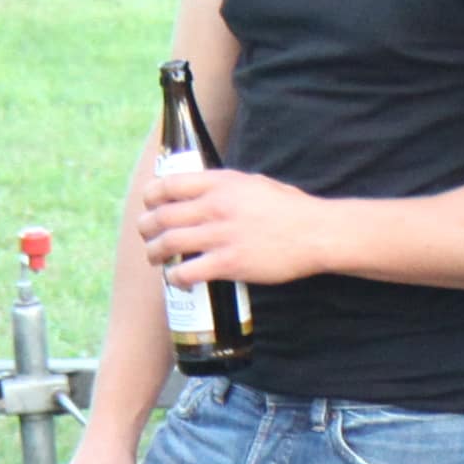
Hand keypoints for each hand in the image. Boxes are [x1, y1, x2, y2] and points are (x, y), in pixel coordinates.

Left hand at [133, 164, 327, 290]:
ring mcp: (221, 235)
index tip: (149, 205)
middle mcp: (216, 206)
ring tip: (154, 259)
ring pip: (168, 243)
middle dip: (147, 228)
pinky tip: (177, 280)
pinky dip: (175, 278)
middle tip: (147, 236)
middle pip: (162, 216)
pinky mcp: (229, 263)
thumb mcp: (254, 183)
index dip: (151, 196)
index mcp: (220, 183)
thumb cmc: (290, 208)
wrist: (316, 233)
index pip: (169, 184)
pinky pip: (187, 272)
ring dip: (154, 253)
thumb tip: (205, 192)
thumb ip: (226, 187)